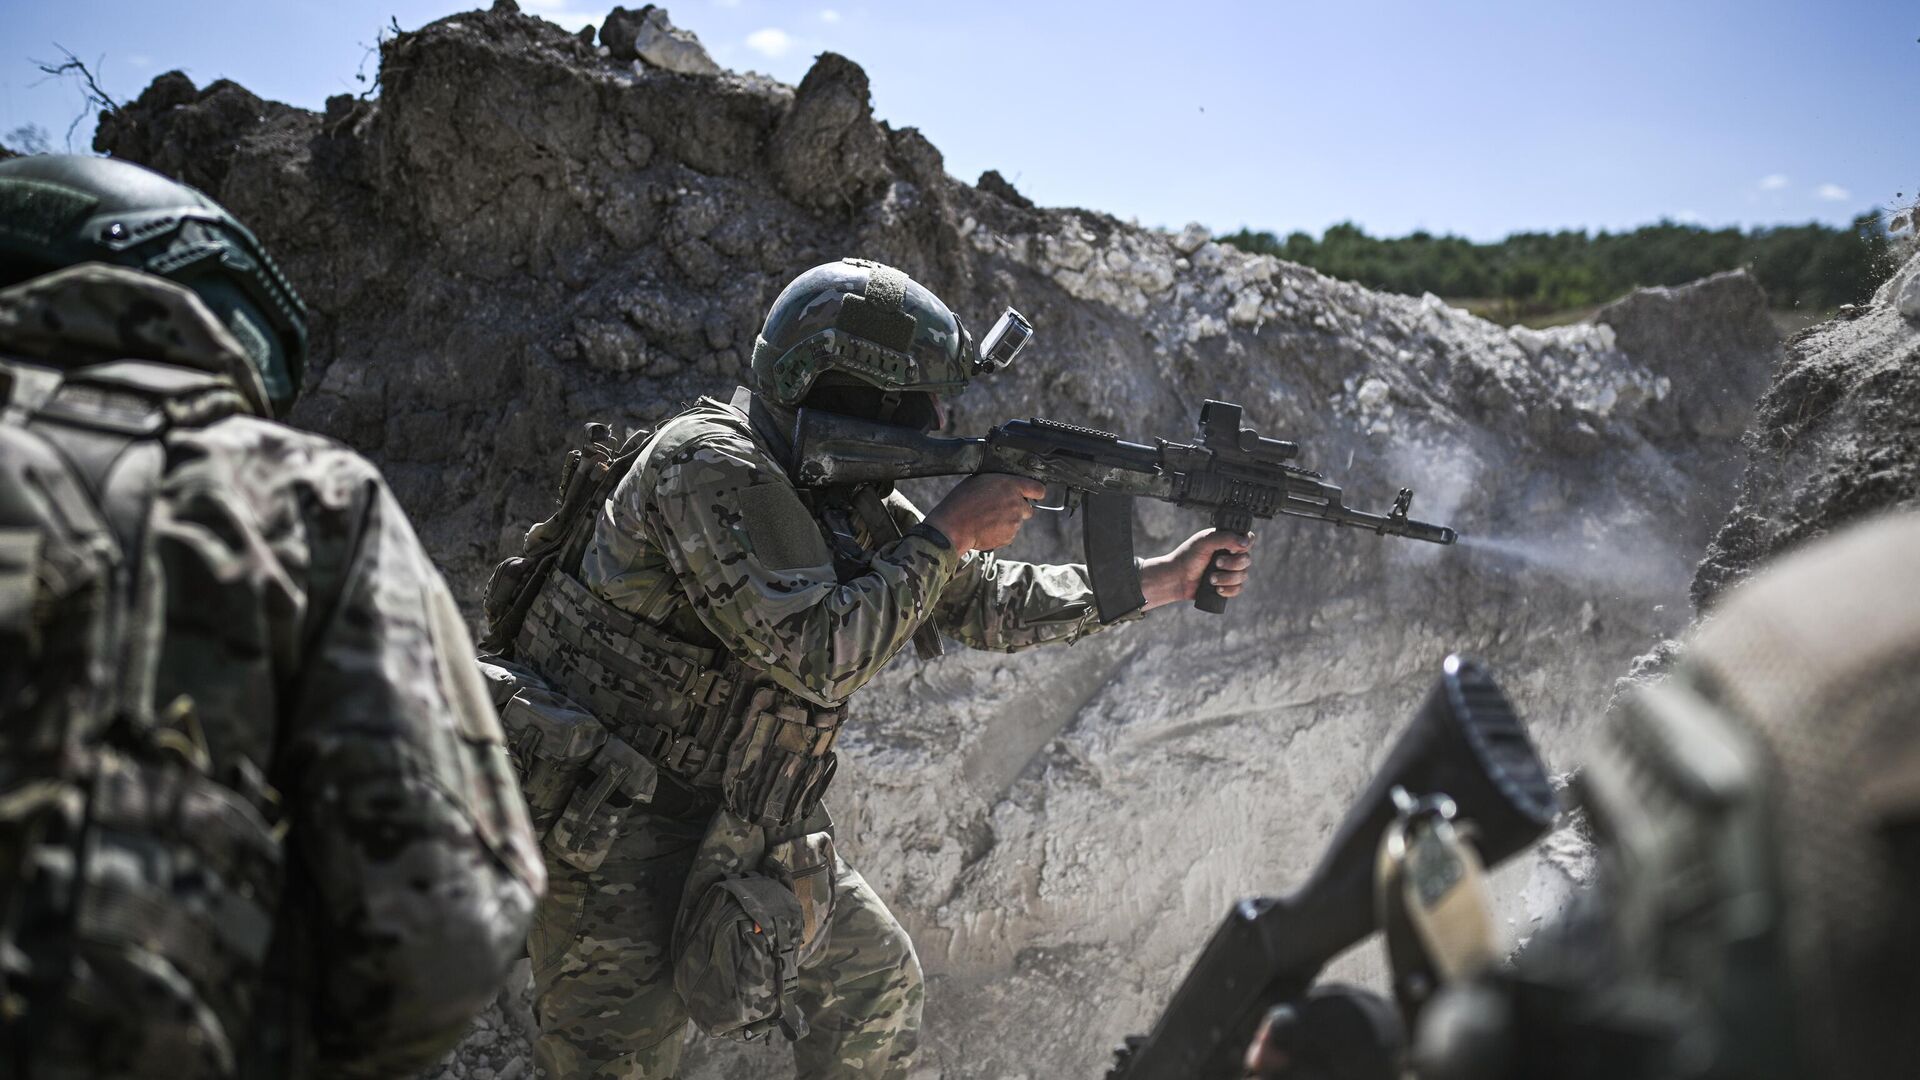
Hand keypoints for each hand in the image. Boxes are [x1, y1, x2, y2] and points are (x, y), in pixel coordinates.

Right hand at [923, 474, 1045, 553]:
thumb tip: (1005, 485)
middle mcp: (1017, 503)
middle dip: (1017, 510)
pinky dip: (1001, 533)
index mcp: (1011, 485)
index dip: (1034, 492)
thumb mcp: (980, 480)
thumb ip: (999, 482)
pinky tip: (986, 528)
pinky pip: (1009, 534)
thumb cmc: (961, 501)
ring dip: (1007, 521)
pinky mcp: (1010, 537)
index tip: (1030, 495)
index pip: (1038, 489)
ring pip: (1017, 522)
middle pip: (1029, 509)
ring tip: (987, 519)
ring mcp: (1014, 522)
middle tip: (999, 509)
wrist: (953, 526)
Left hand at [1140, 528, 1254, 609]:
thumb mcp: (1205, 541)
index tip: (1235, 549)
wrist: (1177, 579)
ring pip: (1243, 576)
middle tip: (1216, 563)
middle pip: (1246, 560)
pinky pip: (1238, 589)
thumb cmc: (1188, 557)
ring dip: (1227, 578)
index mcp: (1227, 541)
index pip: (1248, 540)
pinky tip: (1217, 589)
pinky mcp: (1227, 586)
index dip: (1246, 545)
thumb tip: (1245, 542)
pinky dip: (1228, 589)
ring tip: (1211, 579)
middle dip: (1232, 564)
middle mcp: (1231, 556)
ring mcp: (1229, 571)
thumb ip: (1225, 538)